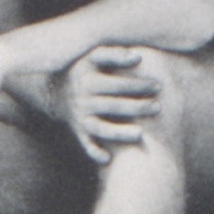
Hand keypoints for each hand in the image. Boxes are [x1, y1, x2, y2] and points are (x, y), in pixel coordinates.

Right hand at [55, 45, 161, 163]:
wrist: (55, 90)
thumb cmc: (84, 69)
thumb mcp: (93, 55)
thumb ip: (114, 54)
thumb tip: (138, 57)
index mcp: (88, 77)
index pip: (116, 82)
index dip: (137, 84)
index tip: (157, 85)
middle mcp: (83, 97)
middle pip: (113, 105)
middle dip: (137, 107)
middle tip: (157, 107)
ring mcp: (80, 115)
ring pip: (101, 127)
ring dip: (119, 132)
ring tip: (140, 134)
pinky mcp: (78, 130)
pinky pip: (86, 144)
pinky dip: (94, 152)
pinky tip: (108, 159)